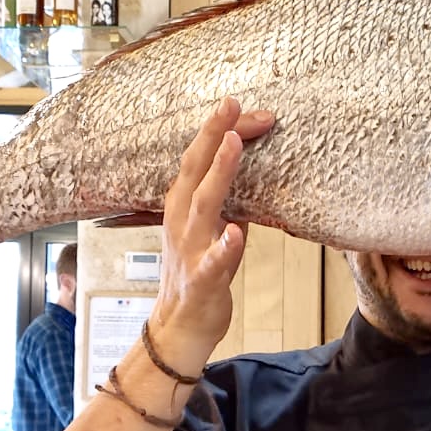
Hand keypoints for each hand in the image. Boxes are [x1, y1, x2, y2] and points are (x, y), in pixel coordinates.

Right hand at [151, 97, 274, 366]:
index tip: (241, 104)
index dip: (218, 129)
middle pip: (195, 169)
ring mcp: (190, 249)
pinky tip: (238, 232)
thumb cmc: (197, 274)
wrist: (179, 327)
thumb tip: (251, 170)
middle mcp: (182, 220)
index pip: (198, 158)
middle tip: (232, 103)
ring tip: (234, 143)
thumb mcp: (212, 228)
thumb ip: (227, 200)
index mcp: (183, 205)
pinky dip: (225, 246)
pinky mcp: (202, 280)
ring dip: (219, 173)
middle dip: (213, 134)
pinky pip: (213, 262)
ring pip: (203, 205)